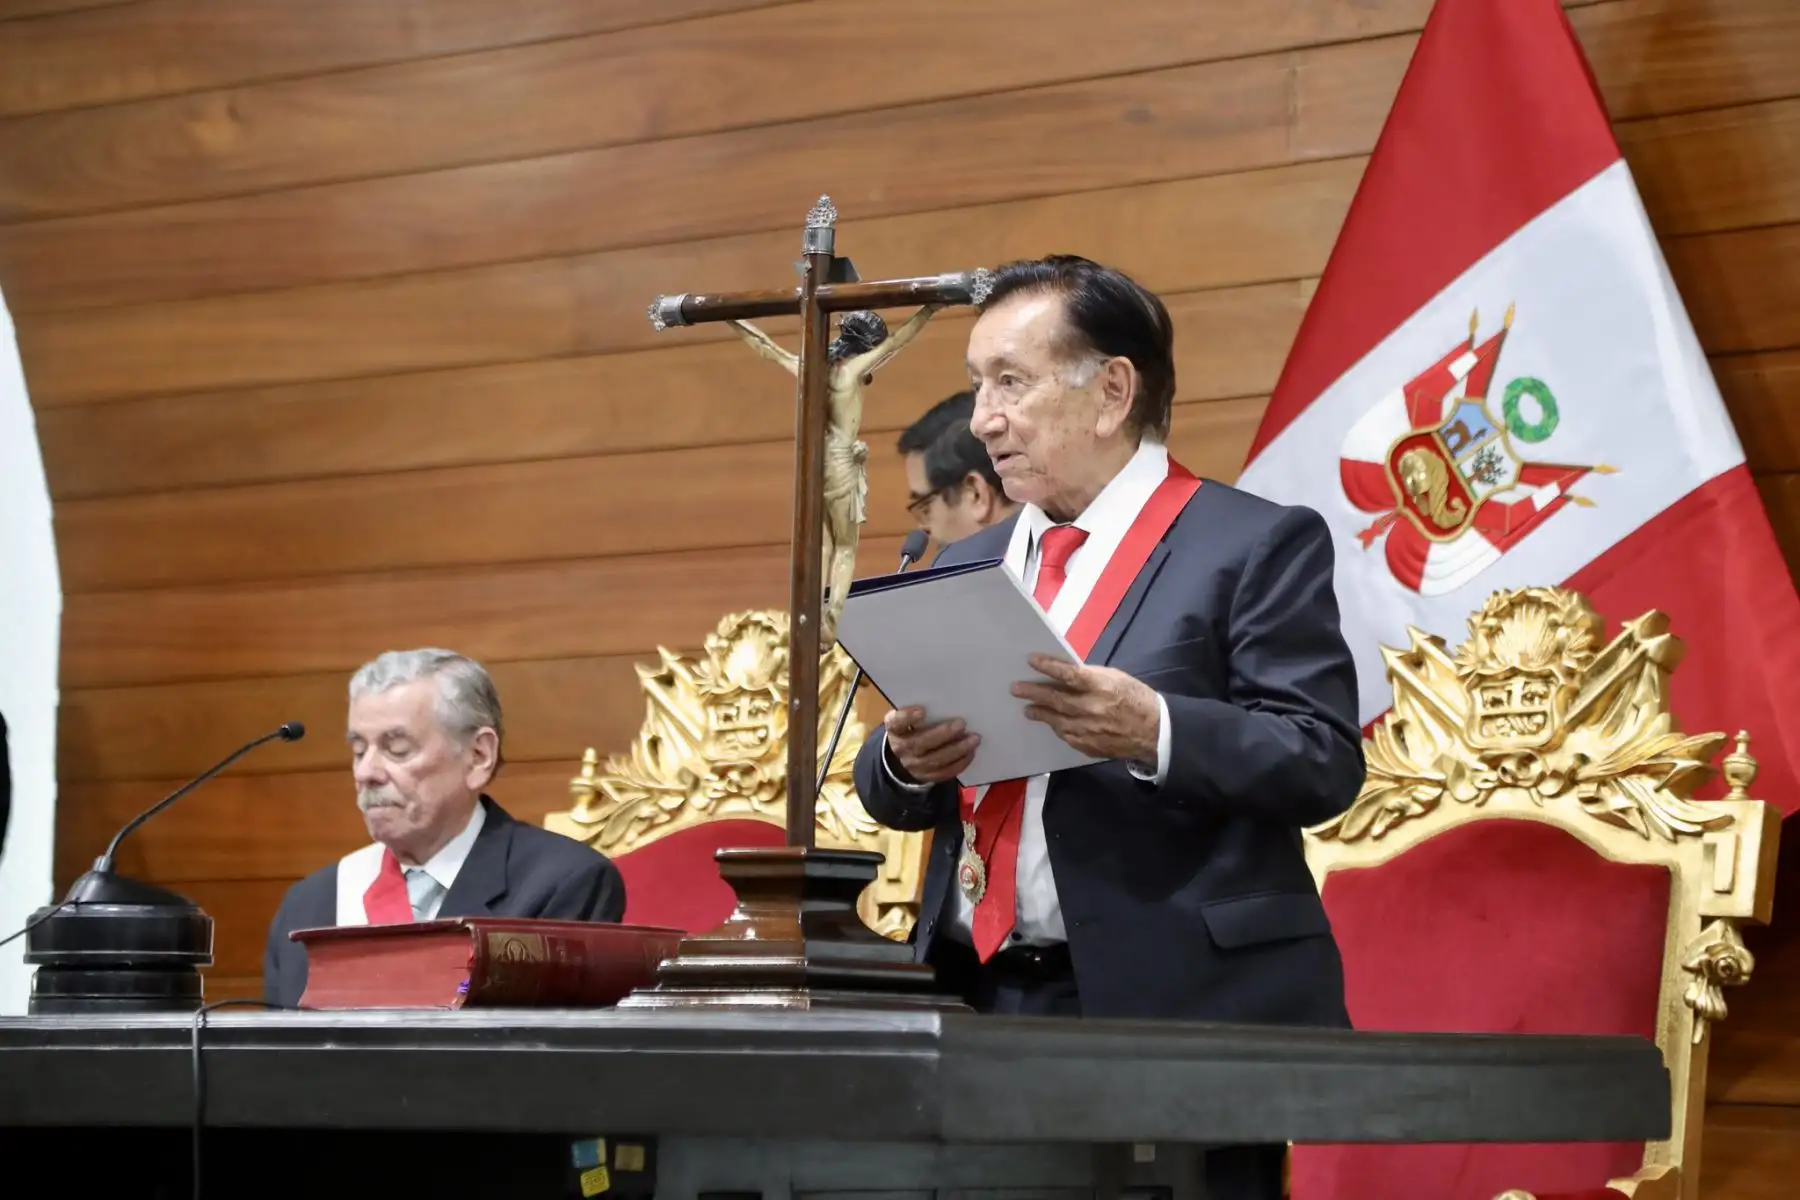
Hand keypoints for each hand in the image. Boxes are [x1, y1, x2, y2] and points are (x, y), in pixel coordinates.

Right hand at [883, 706, 978, 783]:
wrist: (905, 755)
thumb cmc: (913, 728)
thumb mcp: (910, 719)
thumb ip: (922, 712)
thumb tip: (949, 703)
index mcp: (895, 729)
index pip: (896, 723)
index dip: (908, 717)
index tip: (922, 711)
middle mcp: (901, 748)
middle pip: (920, 744)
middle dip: (942, 734)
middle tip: (961, 723)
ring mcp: (913, 765)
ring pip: (935, 760)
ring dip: (957, 749)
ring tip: (974, 739)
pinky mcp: (926, 776)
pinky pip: (944, 772)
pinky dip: (960, 763)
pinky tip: (970, 752)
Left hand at [1013, 654, 1160, 761]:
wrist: (1155, 731)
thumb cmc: (1135, 698)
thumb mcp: (1116, 678)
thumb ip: (1090, 677)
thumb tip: (1066, 675)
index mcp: (1101, 687)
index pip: (1069, 675)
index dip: (1048, 667)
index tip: (1031, 660)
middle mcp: (1092, 708)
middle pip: (1056, 700)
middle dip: (1034, 693)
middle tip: (1016, 689)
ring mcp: (1089, 730)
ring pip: (1057, 720)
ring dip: (1040, 713)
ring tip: (1028, 709)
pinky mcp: (1089, 746)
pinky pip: (1067, 736)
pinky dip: (1058, 728)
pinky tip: (1051, 723)